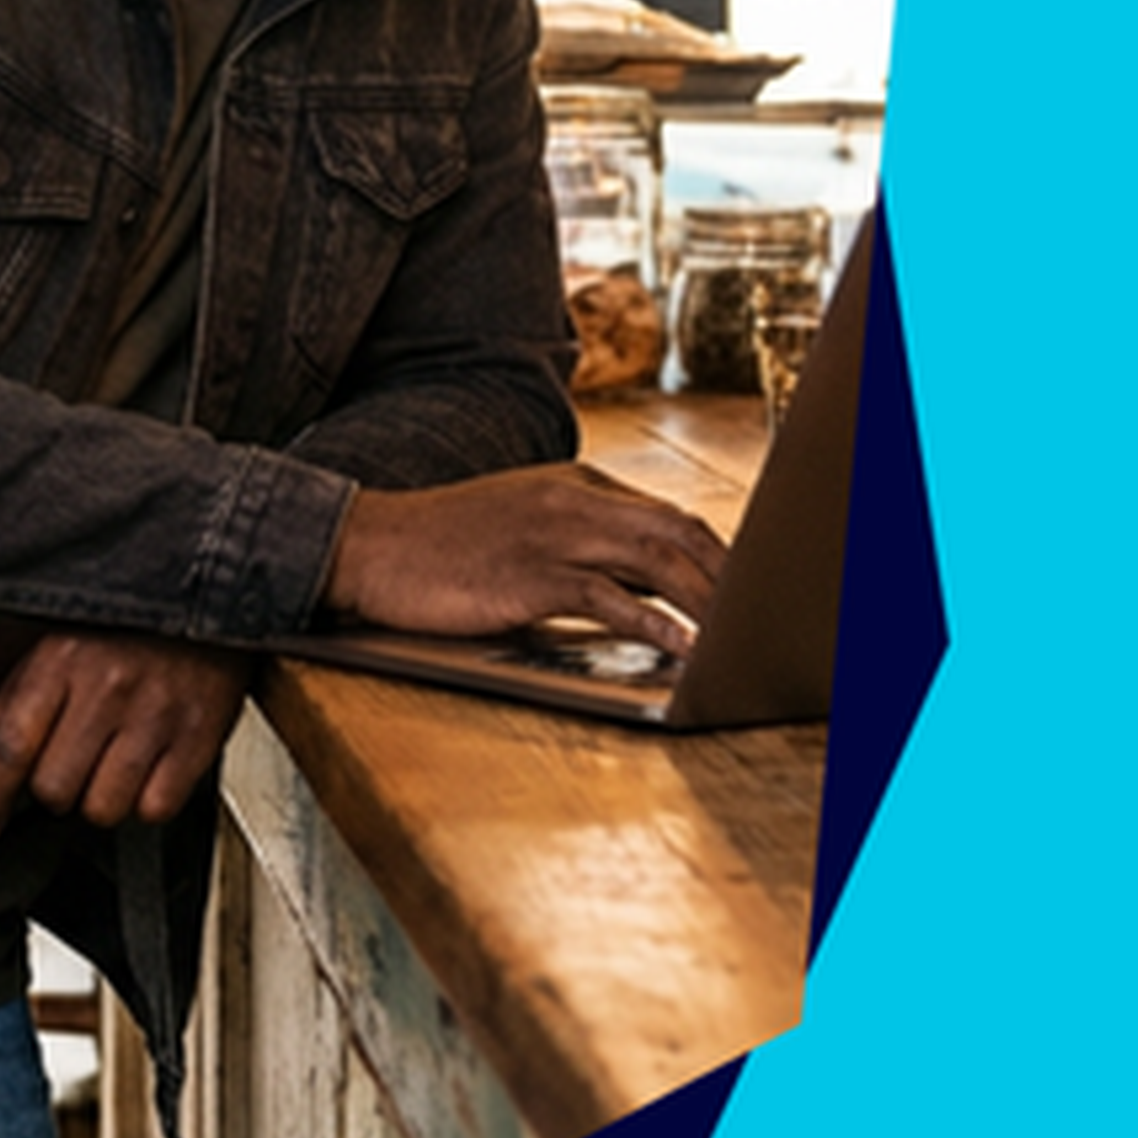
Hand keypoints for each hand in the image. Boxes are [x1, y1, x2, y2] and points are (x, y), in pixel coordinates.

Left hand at [0, 630, 255, 845]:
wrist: (203, 594)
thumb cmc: (123, 624)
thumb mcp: (51, 646)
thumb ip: (4, 704)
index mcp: (60, 660)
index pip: (12, 745)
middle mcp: (106, 687)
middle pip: (54, 788)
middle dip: (53, 790)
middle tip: (68, 765)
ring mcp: (155, 713)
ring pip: (103, 808)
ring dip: (99, 800)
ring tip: (108, 766)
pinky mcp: (199, 736)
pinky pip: (156, 809)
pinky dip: (146, 802)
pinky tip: (145, 770)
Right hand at [322, 462, 726, 655]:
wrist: (366, 544)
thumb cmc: (438, 547)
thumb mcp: (518, 524)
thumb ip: (578, 540)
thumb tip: (640, 583)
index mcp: (575, 485)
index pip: (669, 517)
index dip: (719, 556)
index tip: (751, 593)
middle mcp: (574, 501)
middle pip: (679, 533)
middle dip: (733, 576)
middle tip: (770, 618)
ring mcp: (554, 535)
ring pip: (658, 562)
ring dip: (711, 602)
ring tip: (745, 638)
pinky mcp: (531, 575)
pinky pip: (611, 600)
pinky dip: (657, 626)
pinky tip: (684, 651)